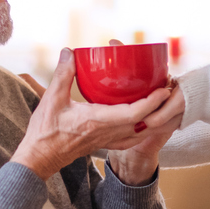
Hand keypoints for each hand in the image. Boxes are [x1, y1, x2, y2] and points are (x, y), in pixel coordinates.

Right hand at [12, 49, 171, 181]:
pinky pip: (131, 139)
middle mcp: (108, 133)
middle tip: (169, 91)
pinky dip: (142, 130)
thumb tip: (69, 51)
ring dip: (155, 120)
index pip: (133, 113)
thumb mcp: (51, 98)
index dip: (151, 102)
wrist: (40, 157)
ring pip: (140, 133)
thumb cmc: (45, 130)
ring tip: (164, 106)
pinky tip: (145, 124)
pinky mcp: (104, 144)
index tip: (163, 89)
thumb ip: (63, 74)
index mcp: (98, 121)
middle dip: (160, 108)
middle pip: (144, 122)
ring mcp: (108, 141)